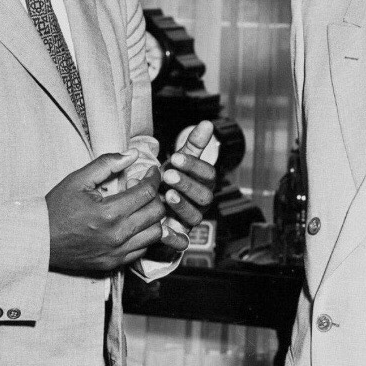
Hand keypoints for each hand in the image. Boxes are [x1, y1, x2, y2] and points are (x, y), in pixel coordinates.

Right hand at [46, 150, 169, 271]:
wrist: (40, 240)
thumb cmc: (58, 208)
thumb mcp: (78, 179)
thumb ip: (107, 163)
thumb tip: (133, 154)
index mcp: (109, 212)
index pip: (147, 192)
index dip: (154, 178)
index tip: (152, 171)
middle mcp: (117, 235)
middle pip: (156, 213)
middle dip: (156, 195)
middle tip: (144, 187)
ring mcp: (117, 253)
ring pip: (155, 234)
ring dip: (153, 217)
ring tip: (141, 206)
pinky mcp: (114, 264)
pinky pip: (143, 249)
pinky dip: (144, 234)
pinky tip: (133, 223)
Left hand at [160, 120, 216, 244]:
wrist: (157, 208)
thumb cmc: (171, 180)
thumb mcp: (180, 161)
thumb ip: (193, 144)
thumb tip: (207, 123)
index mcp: (203, 184)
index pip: (208, 174)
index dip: (194, 166)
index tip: (176, 156)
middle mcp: (200, 203)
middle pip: (203, 196)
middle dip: (187, 184)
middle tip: (168, 174)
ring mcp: (191, 221)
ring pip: (194, 217)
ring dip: (181, 205)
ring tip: (166, 194)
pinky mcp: (179, 238)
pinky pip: (181, 242)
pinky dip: (173, 237)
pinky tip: (163, 228)